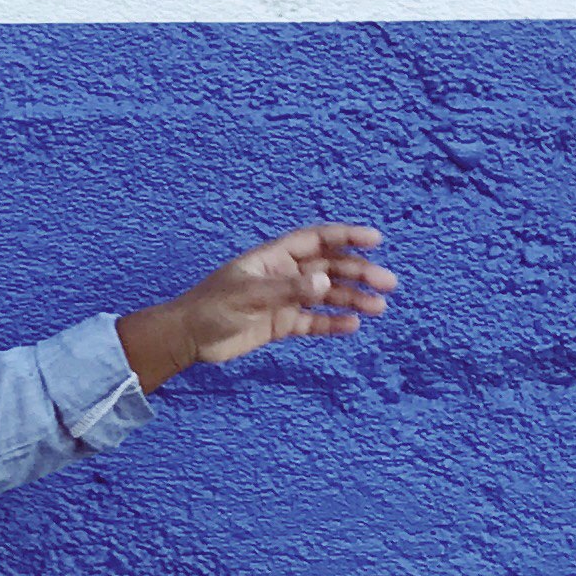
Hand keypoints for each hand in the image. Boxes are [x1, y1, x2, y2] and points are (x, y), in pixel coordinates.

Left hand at [118, 225, 395, 389]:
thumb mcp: (248, 296)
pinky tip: (353, 325)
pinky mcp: (281, 323)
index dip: (346, 236)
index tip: (375, 238)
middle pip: (329, 268)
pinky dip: (332, 323)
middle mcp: (283, 275)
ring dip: (353, 299)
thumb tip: (323, 283)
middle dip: (359, 273)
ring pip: (326, 296)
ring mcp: (284, 299)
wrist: (187, 338)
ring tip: (379, 308)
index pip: (317, 240)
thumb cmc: (210, 308)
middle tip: (388, 284)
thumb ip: (287, 290)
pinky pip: (313, 321)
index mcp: (273, 257)